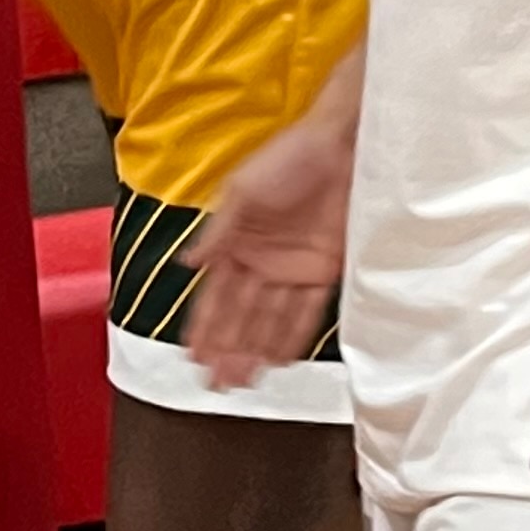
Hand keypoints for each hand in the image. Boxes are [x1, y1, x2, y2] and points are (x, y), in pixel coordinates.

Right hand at [183, 74, 358, 389]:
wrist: (342, 147)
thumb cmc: (288, 157)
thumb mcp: (243, 192)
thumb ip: (219, 233)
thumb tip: (187, 265)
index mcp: (237, 243)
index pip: (216, 295)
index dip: (205, 327)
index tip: (194, 357)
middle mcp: (263, 262)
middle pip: (242, 316)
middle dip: (227, 350)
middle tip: (216, 383)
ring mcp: (293, 269)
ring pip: (270, 321)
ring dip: (256, 351)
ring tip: (242, 382)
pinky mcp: (324, 271)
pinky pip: (306, 311)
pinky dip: (292, 336)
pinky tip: (278, 361)